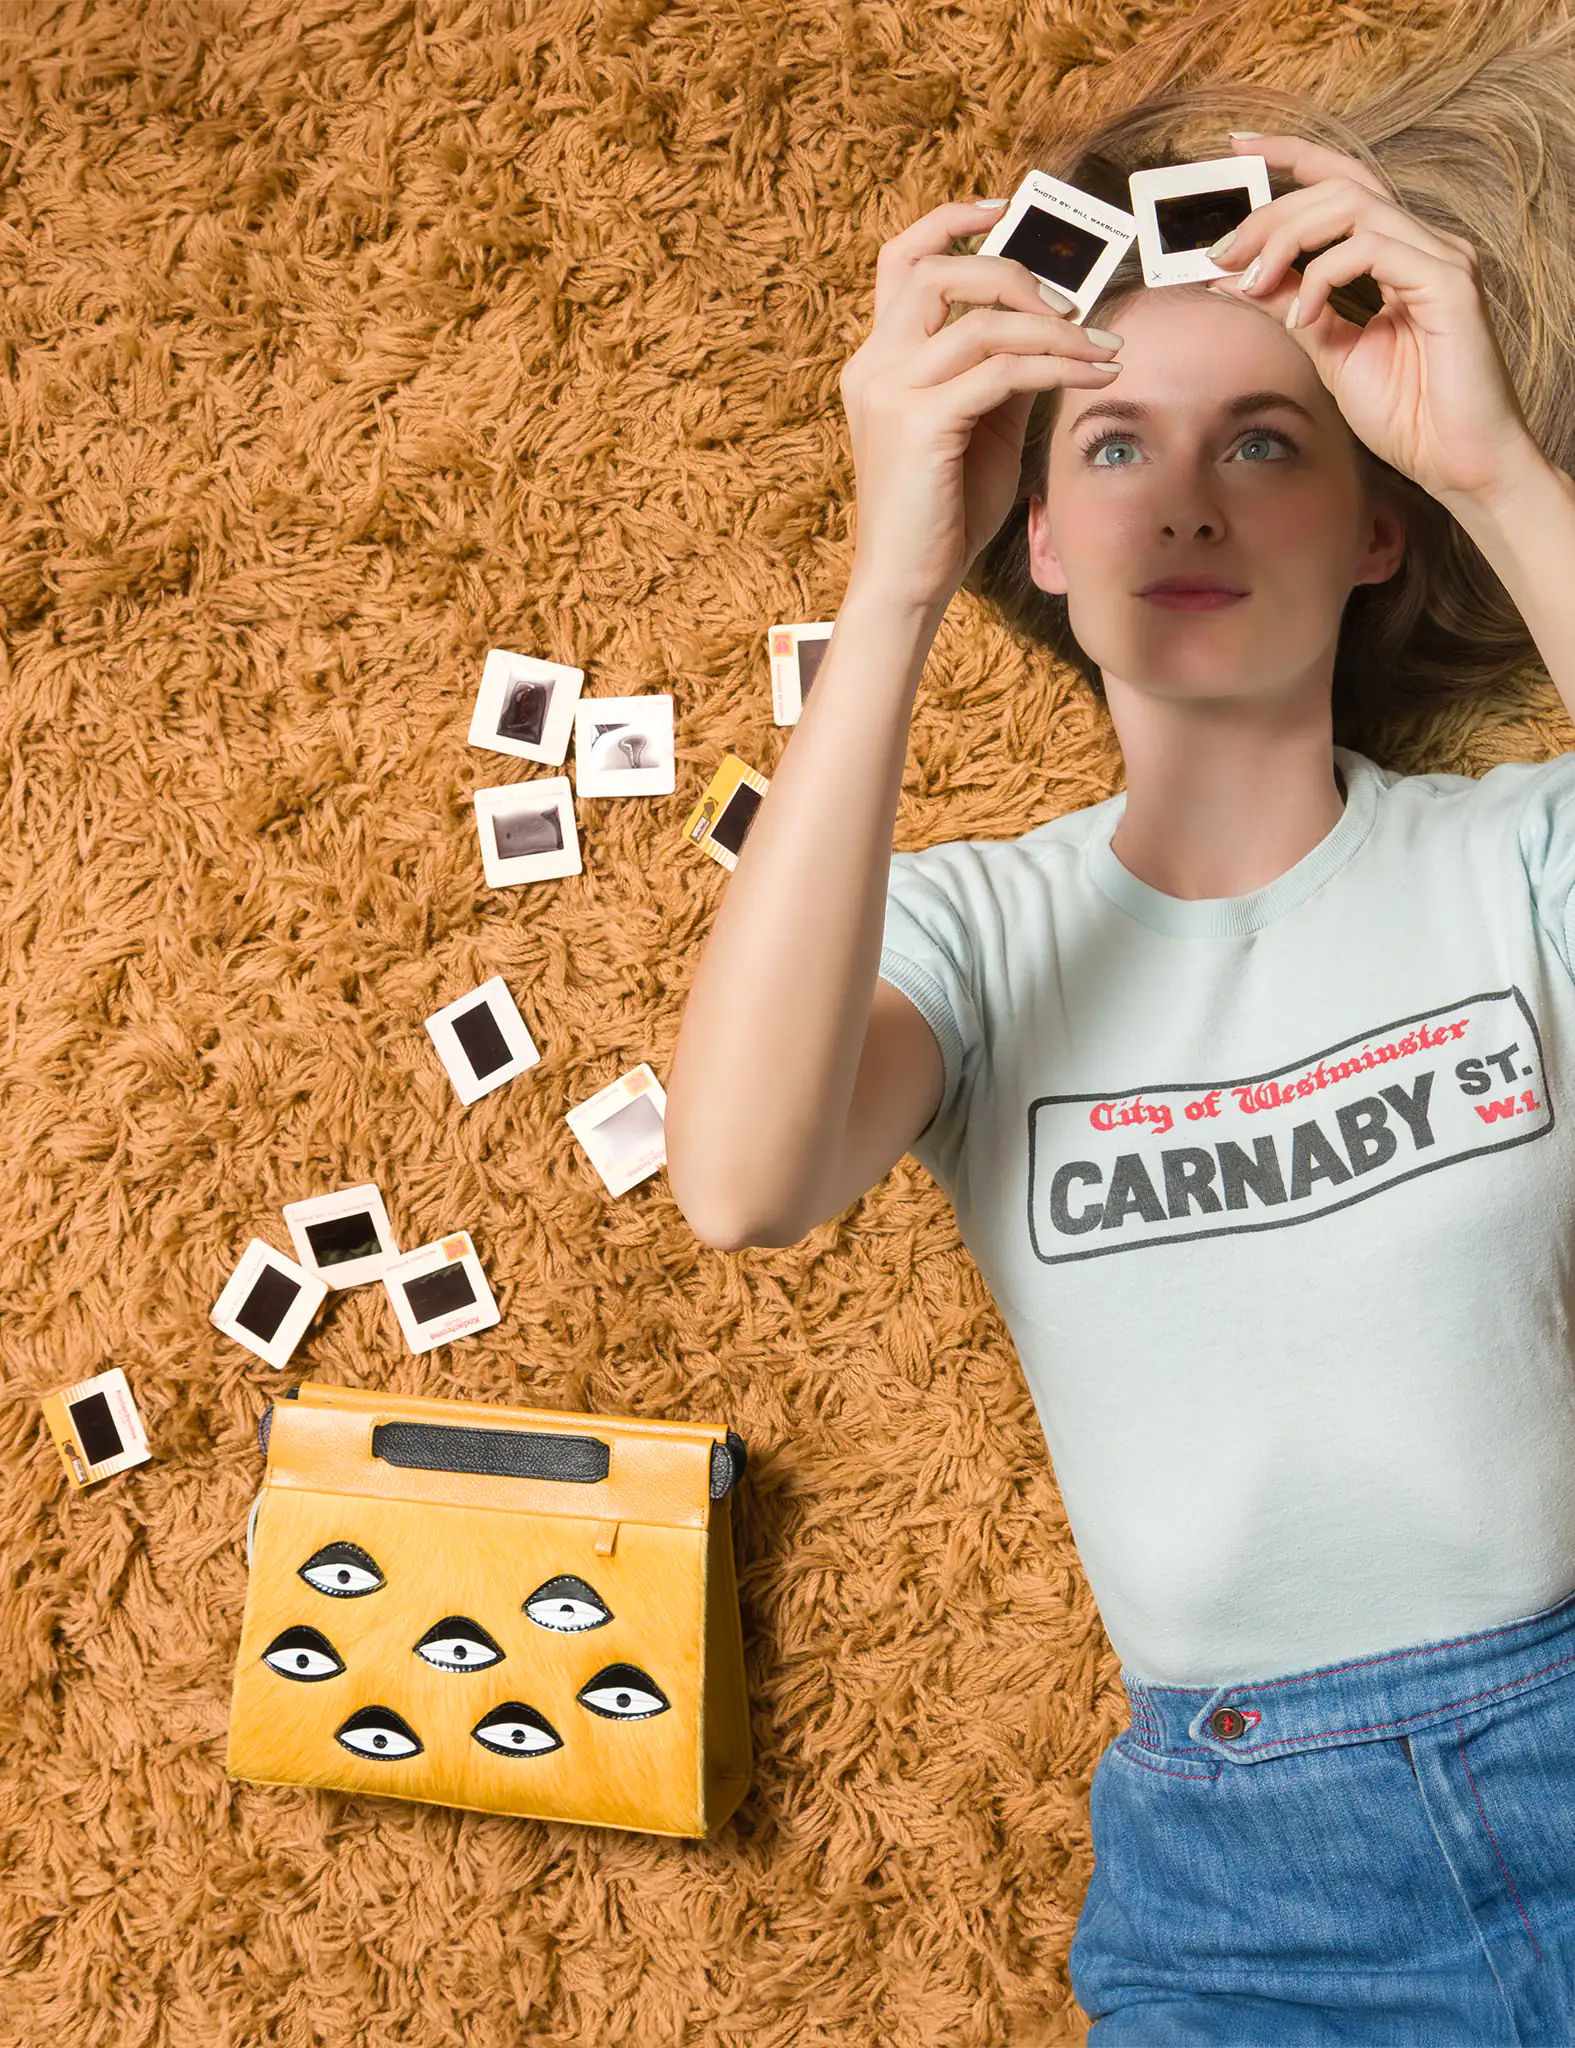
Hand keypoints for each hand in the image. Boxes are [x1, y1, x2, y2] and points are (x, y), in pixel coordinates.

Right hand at [838, 199, 1125, 615]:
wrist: (908, 584)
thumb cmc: (943, 514)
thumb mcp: (980, 428)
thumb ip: (1003, 374)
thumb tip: (1053, 329)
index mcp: (878, 361)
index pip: (900, 261)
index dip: (950, 220)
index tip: (1004, 210)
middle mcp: (873, 366)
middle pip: (940, 271)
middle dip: (1017, 275)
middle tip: (1071, 309)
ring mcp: (890, 391)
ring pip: (983, 322)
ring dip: (1056, 331)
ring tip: (1102, 352)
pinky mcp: (920, 423)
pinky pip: (1002, 372)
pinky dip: (1058, 368)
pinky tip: (1093, 378)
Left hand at [1206, 133, 1548, 512]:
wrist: (1458, 463)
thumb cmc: (1408, 414)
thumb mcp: (1329, 351)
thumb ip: (1289, 306)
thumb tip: (1232, 275)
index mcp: (1395, 253)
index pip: (1340, 181)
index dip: (1289, 156)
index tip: (1235, 150)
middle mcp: (1420, 243)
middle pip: (1337, 186)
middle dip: (1268, 213)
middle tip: (1220, 253)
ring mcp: (1439, 256)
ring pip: (1351, 205)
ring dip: (1286, 238)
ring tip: (1252, 283)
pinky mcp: (1448, 281)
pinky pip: (1371, 247)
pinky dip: (1322, 276)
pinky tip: (1302, 316)